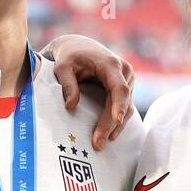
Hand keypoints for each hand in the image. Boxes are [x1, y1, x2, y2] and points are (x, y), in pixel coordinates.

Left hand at [48, 35, 134, 150]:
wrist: (79, 47)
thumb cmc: (70, 56)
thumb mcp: (62, 67)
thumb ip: (67, 85)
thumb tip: (71, 106)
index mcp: (111, 64)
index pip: (119, 88)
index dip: (119, 105)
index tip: (117, 121)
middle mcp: (124, 72)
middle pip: (123, 102)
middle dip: (111, 124)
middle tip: (98, 144)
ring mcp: (128, 81)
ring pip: (127, 108)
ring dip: (115, 127)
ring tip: (101, 143)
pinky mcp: (126, 89)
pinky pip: (125, 108)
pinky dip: (117, 122)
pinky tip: (108, 136)